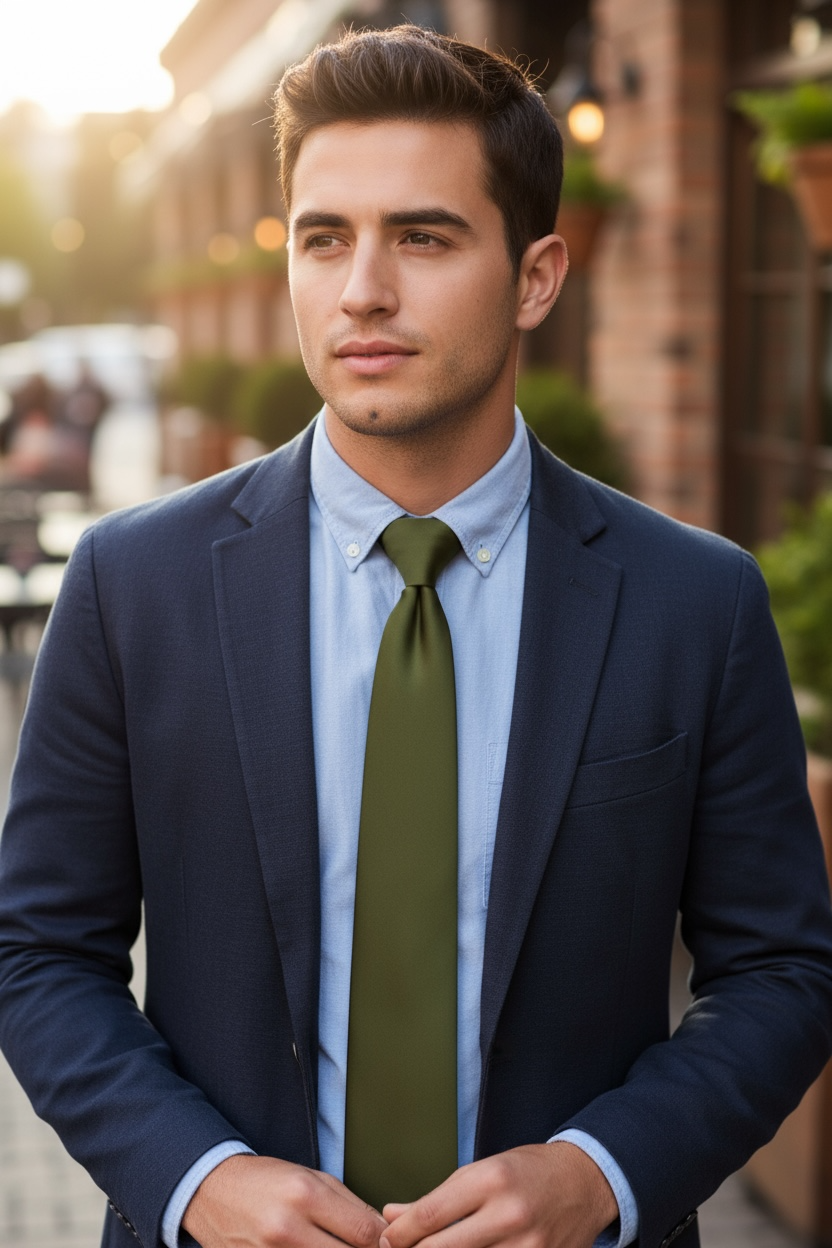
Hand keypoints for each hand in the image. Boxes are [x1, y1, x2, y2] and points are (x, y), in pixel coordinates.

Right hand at [182, 1153, 388, 1247]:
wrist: (212, 1190)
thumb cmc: (267, 1181)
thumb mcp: (312, 1178)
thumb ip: (350, 1205)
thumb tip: (382, 1233)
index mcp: (305, 1195)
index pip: (363, 1231)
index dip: (383, 1241)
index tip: (389, 1243)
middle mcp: (287, 1228)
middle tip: (365, 1247)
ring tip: (337, 1246)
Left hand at [379, 1142, 617, 1247]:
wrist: (584, 1182)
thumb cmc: (528, 1172)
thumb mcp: (481, 1171)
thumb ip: (437, 1197)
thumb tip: (392, 1215)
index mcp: (491, 1178)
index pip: (430, 1214)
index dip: (400, 1233)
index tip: (388, 1239)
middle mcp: (508, 1213)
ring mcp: (527, 1245)